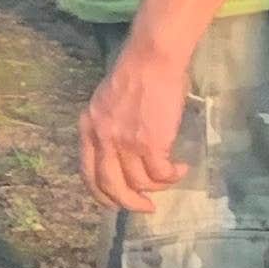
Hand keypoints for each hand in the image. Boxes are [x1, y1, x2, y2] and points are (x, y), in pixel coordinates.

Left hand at [81, 35, 193, 211]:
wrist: (152, 59)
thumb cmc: (135, 74)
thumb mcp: (105, 102)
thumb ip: (107, 128)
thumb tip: (120, 155)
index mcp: (88, 128)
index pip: (87, 173)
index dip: (101, 194)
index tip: (115, 204)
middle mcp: (102, 139)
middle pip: (111, 186)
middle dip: (129, 203)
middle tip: (146, 207)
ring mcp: (125, 143)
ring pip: (140, 182)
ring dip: (159, 186)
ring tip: (171, 176)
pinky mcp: (150, 143)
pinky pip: (161, 174)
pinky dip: (172, 176)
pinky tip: (181, 168)